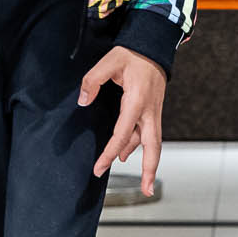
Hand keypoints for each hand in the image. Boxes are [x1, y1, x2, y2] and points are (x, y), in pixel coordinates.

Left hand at [80, 47, 165, 189]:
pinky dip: (139, 146)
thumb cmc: (132, 53)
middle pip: (154, 147)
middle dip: (151, 170)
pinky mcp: (153, 110)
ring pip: (152, 142)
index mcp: (137, 101)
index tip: (99, 168)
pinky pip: (148, 133)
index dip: (110, 153)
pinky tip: (128, 153)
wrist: (154, 46)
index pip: (122, 134)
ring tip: (141, 181)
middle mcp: (149, 111)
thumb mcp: (109, 61)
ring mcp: (154, 111)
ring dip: (146, 162)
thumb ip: (92, 81)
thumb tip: (83, 101)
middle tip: (148, 190)